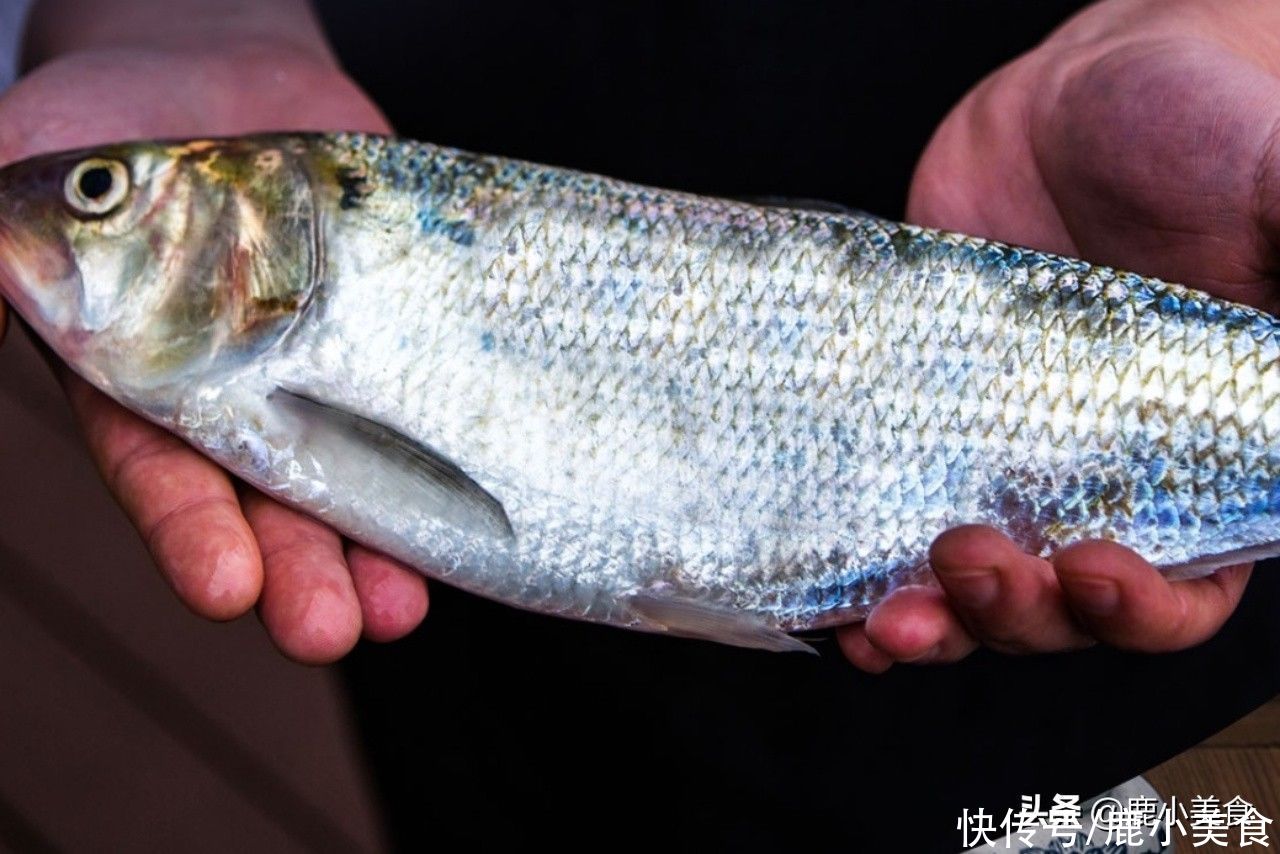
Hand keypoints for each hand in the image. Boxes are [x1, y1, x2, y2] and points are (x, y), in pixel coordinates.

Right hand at [2, 0, 427, 662]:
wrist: (224, 82)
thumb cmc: (112, 133)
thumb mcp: (34, 168)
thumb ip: (1, 245)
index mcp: (145, 387)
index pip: (162, 474)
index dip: (191, 533)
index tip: (223, 586)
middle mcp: (240, 400)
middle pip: (267, 505)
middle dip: (295, 573)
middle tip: (323, 629)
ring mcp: (325, 372)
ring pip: (355, 480)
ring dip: (376, 554)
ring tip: (396, 611)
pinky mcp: (397, 338)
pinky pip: (429, 406)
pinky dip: (451, 463)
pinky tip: (474, 517)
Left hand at [839, 0, 1276, 670]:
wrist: (1076, 97)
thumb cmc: (1205, 133)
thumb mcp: (1278, 192)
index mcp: (1195, 461)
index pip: (1186, 586)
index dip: (1143, 610)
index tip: (1094, 572)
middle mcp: (1095, 478)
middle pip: (1058, 607)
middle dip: (1013, 612)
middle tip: (972, 561)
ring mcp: (998, 457)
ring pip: (966, 586)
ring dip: (929, 619)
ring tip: (890, 616)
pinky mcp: (918, 425)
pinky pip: (885, 524)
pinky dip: (856, 580)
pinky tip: (834, 602)